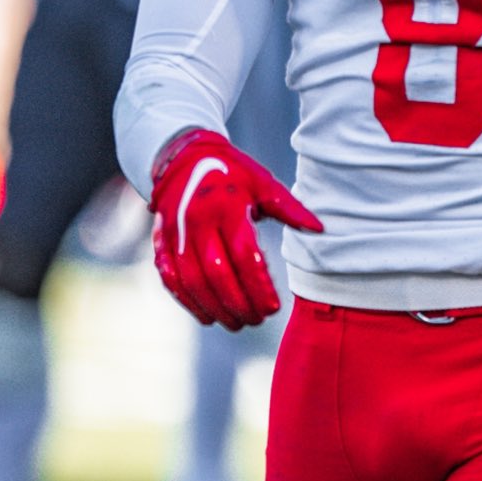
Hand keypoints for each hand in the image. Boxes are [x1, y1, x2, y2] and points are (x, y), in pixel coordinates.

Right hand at [148, 129, 320, 329]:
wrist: (184, 157)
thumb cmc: (233, 173)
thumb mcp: (263, 183)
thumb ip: (290, 209)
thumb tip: (320, 229)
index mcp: (228, 207)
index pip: (245, 256)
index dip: (259, 286)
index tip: (273, 308)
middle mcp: (198, 222)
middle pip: (218, 274)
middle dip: (239, 304)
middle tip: (257, 320)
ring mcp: (176, 234)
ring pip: (193, 282)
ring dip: (215, 309)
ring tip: (237, 323)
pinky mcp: (161, 242)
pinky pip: (171, 280)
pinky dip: (188, 303)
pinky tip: (207, 317)